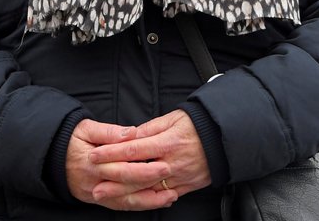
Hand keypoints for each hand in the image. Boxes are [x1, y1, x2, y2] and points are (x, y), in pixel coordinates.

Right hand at [65, 118, 178, 210]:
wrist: (51, 158)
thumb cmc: (71, 139)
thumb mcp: (86, 128)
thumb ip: (109, 131)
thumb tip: (131, 132)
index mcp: (93, 162)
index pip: (122, 167)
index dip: (144, 169)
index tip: (163, 165)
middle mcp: (95, 181)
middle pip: (126, 186)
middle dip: (151, 184)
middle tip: (172, 179)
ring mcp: (96, 193)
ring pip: (125, 201)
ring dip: (148, 201)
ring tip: (170, 196)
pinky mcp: (98, 199)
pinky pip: (119, 205)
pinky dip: (138, 205)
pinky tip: (156, 202)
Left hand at [88, 109, 211, 196]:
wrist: (224, 138)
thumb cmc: (198, 124)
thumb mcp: (174, 119)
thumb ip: (149, 128)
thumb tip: (128, 135)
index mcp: (168, 141)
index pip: (134, 148)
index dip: (111, 152)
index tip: (94, 155)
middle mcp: (172, 161)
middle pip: (137, 173)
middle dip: (113, 179)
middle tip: (93, 184)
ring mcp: (179, 177)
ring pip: (147, 189)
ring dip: (125, 193)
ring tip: (106, 195)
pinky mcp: (186, 186)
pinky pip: (163, 196)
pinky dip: (146, 199)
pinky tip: (131, 200)